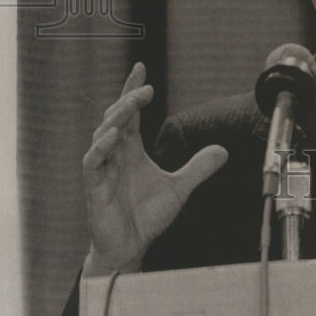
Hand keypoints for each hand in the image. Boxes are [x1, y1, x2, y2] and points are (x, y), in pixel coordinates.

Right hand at [82, 63, 227, 275]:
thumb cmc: (147, 216)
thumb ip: (198, 167)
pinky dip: (100, 148)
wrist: (131, 248)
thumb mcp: (180, 187)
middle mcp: (115, 154)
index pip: (130, 112)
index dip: (133, 89)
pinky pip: (92, 162)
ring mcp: (103, 169)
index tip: (141, 67)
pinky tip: (113, 136)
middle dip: (128, 99)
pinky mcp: (95, 187)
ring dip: (115, 118)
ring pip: (102, 134)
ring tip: (130, 104)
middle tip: (145, 87)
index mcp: (131, 149)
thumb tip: (222, 150)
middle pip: (116, 117)